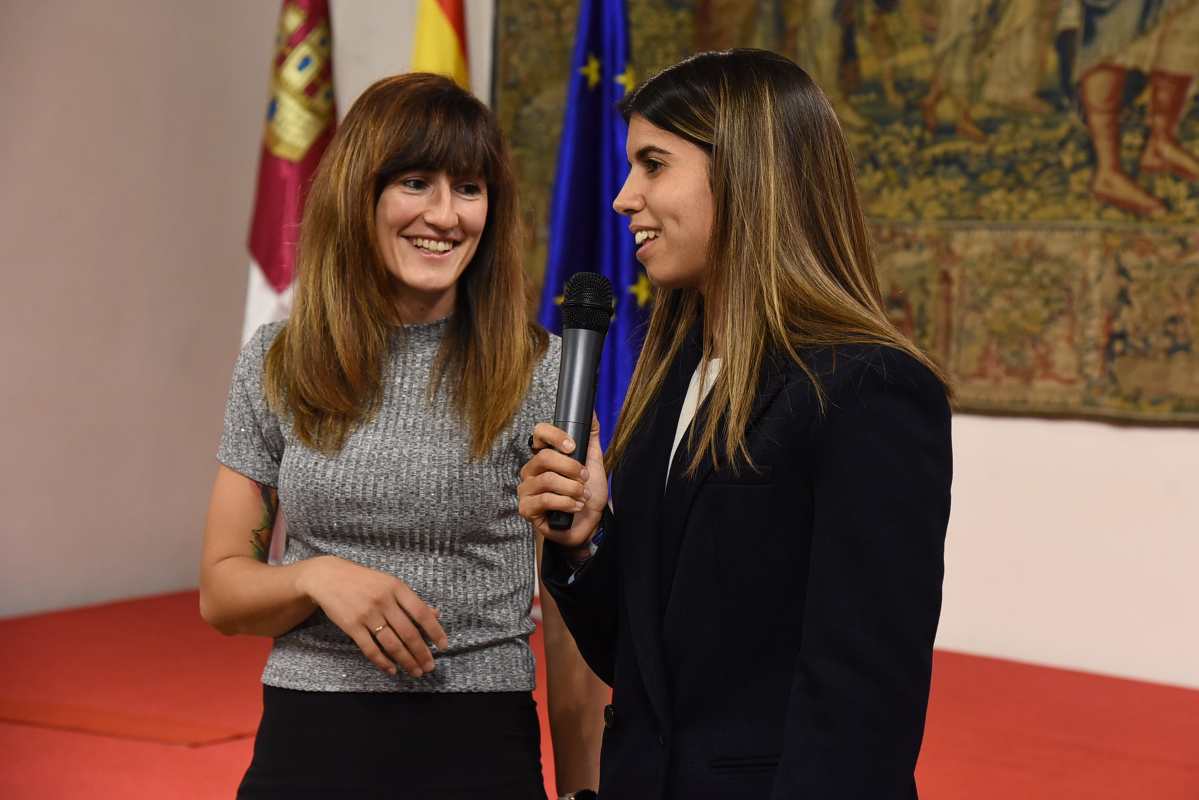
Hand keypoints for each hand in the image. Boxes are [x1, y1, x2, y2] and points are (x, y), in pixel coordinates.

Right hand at [295, 556, 448, 677]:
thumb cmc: (364, 580)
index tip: (443, 646)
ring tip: (416, 671)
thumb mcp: (390, 583)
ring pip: (392, 643)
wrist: (328, 577)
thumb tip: (435, 614)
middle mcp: (384, 601)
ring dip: (406, 661)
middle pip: (408, 632)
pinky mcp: (352, 626)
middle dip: (422, 653)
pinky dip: (383, 662)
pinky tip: (392, 670)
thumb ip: (411, 600)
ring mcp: (367, 614)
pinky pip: (370, 649)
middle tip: (430, 666)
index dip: (435, 631)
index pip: (421, 613)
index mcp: (397, 588)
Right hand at [518, 414, 607, 549]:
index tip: (572, 446)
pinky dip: (566, 502)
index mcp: (544, 456)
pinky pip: (545, 500)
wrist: (588, 524)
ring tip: (583, 496)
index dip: (555, 436)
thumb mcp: (593, 463)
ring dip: (572, 488)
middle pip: (545, 457)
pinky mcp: (527, 508)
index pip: (538, 434)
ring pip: (547, 480)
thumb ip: (591, 438)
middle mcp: (531, 470)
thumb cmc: (587, 494)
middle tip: (585, 478)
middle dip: (571, 468)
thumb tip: (593, 414)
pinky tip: (575, 506)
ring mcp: (527, 489)